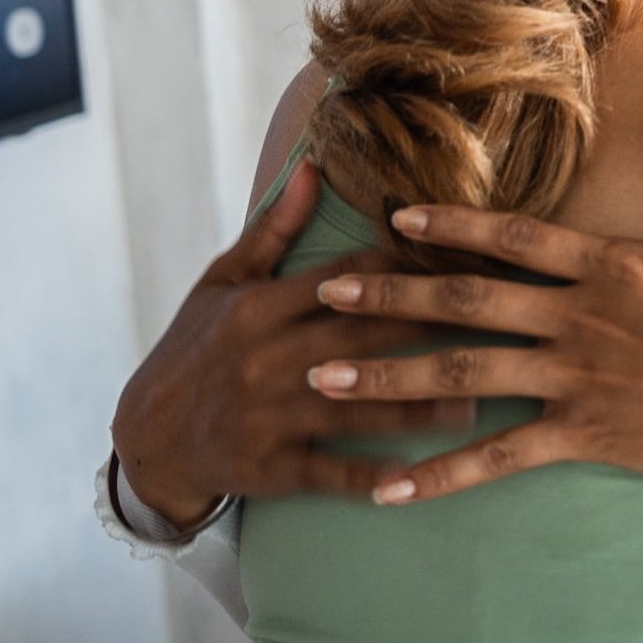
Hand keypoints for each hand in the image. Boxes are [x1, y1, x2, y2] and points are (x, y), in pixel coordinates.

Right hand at [110, 161, 474, 525]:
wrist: (146, 439)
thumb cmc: (196, 349)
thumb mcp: (223, 283)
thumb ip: (275, 230)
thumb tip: (312, 165)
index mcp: (260, 308)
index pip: (343, 278)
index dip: (404, 266)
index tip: (466, 256)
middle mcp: (265, 358)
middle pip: (361, 336)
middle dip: (429, 327)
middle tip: (495, 324)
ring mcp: (267, 415)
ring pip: (354, 406)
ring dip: (417, 405)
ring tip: (479, 402)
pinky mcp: (266, 468)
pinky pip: (325, 472)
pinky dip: (368, 476)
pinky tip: (415, 477)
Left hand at [309, 84, 642, 569]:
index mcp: (611, 266)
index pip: (514, 237)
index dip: (452, 224)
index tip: (396, 217)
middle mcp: (579, 320)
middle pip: (465, 302)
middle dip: (389, 295)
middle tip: (324, 294)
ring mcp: (577, 381)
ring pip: (463, 376)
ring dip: (387, 376)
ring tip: (322, 378)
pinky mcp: (586, 436)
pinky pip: (500, 457)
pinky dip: (442, 475)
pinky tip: (389, 489)